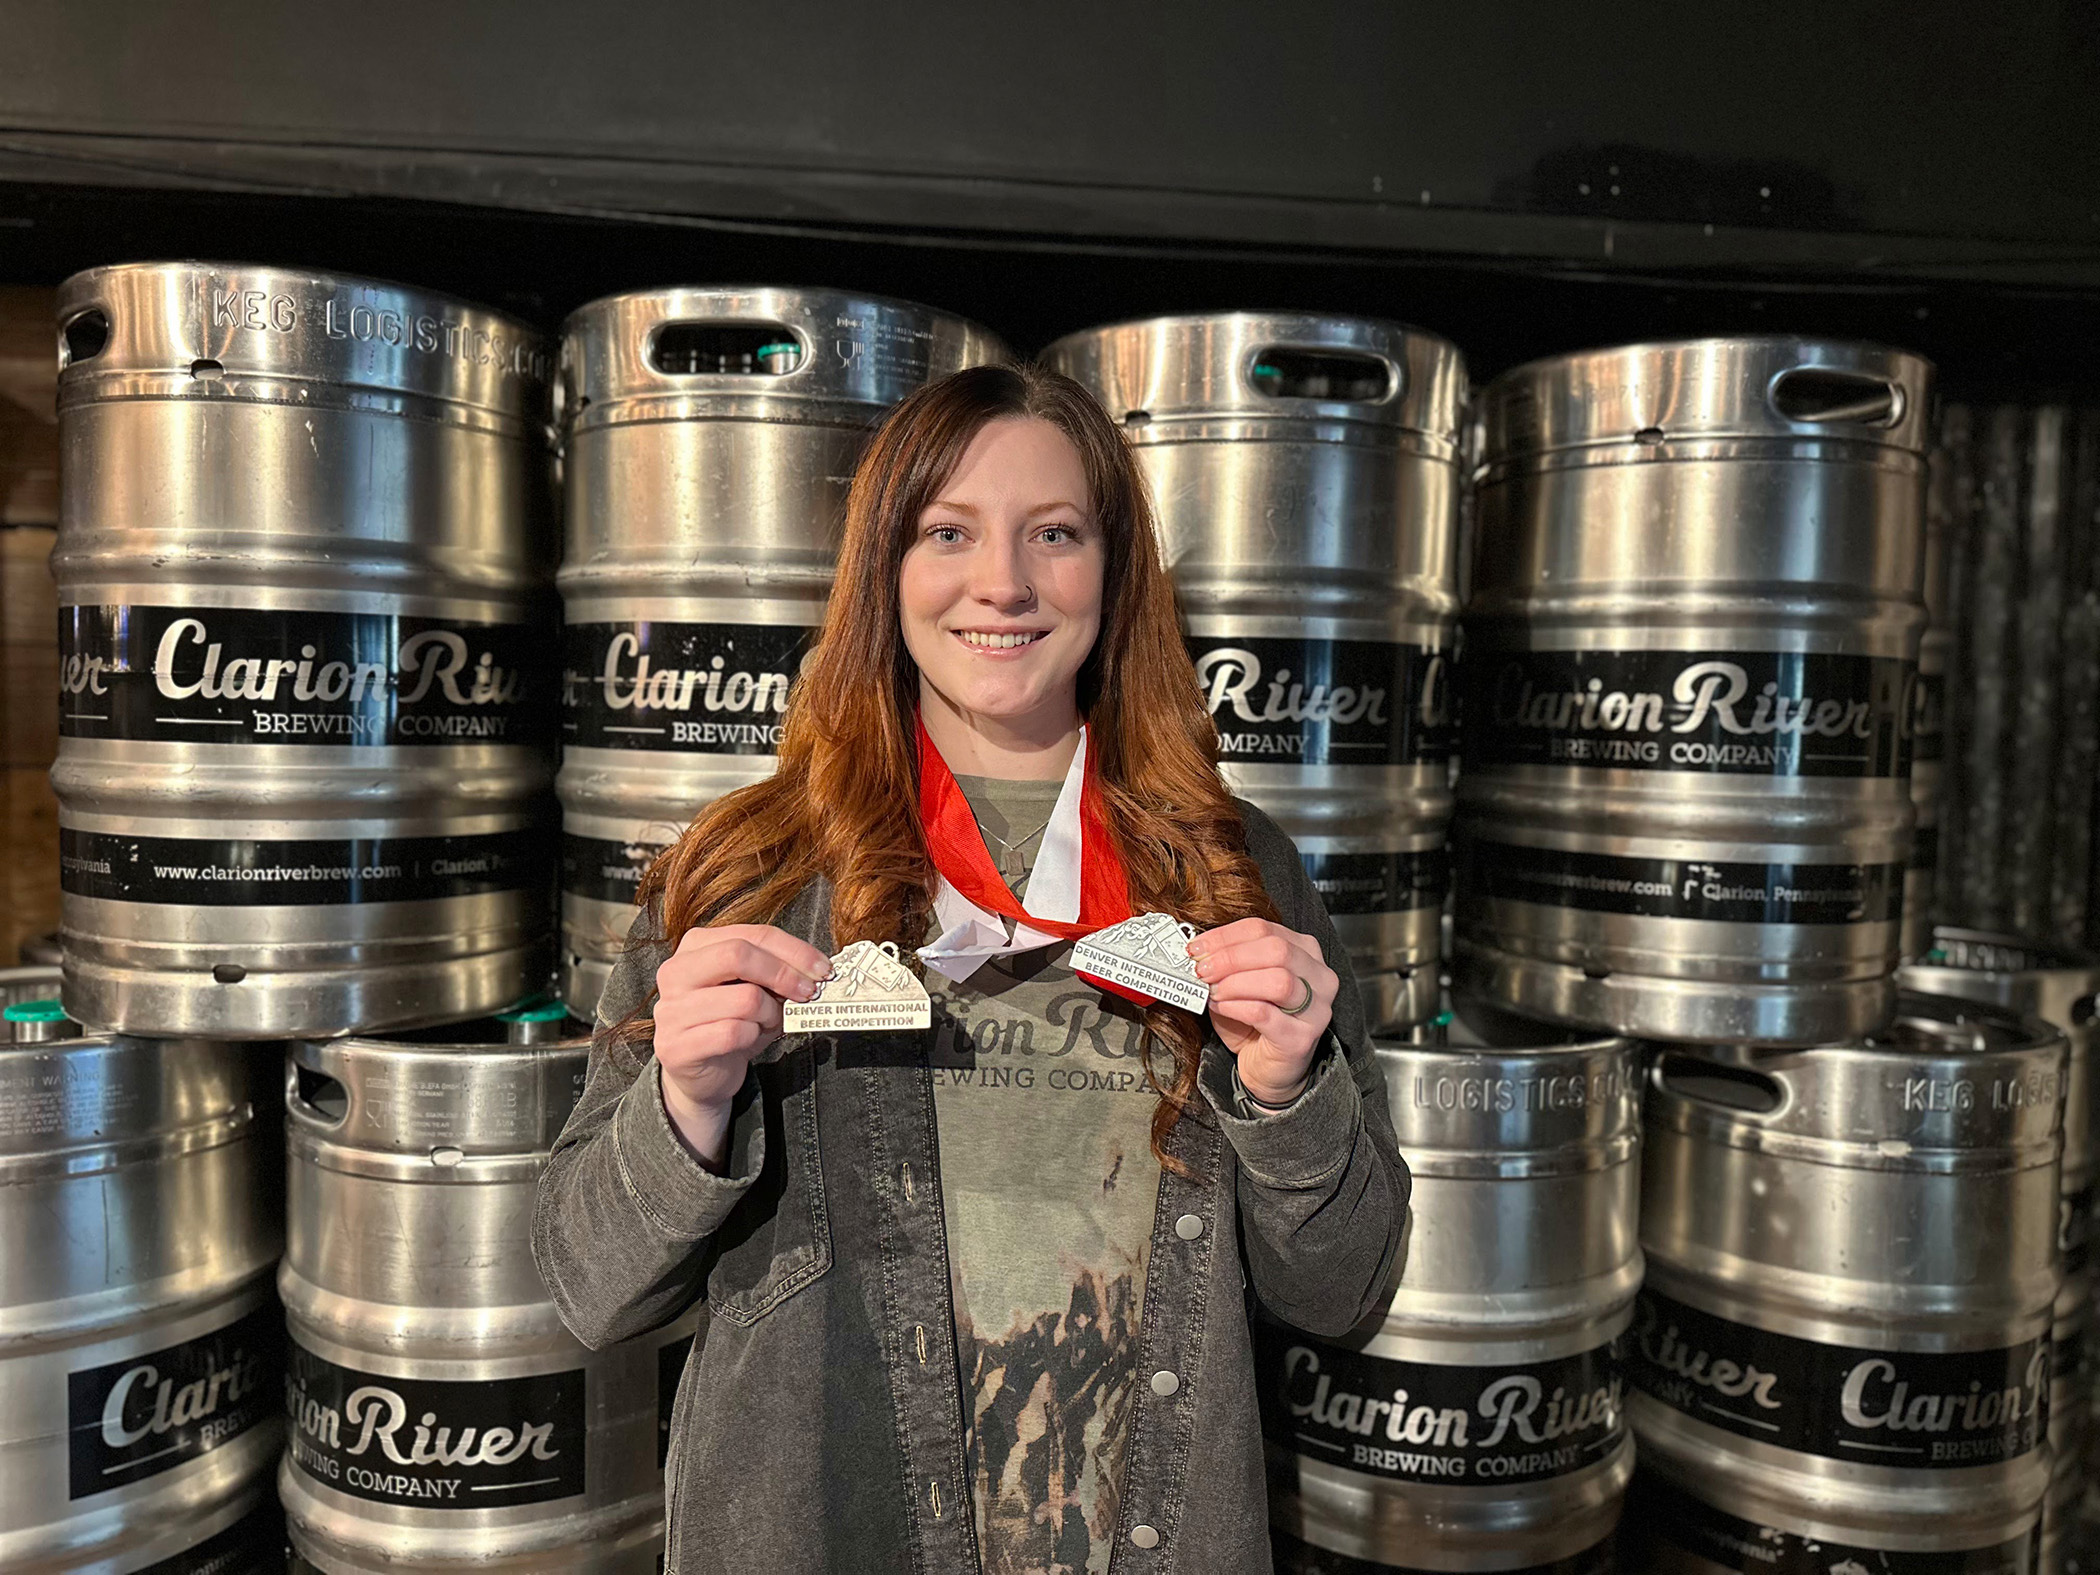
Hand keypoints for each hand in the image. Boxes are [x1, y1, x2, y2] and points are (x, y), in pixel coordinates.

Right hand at [653, 924, 831, 1165]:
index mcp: (695, 947)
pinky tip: (750, 1039)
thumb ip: (773, 970)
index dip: (793, 950)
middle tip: (808, 993)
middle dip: (783, 974)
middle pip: (738, 955)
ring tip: (769, 1022)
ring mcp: (671, 1010)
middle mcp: (675, 972)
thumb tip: (814, 969)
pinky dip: (753, 1037)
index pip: (751, 935)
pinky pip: (733, 1033)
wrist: (701, 1073)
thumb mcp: (751, 987)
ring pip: (744, 999)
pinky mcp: (676, 1046)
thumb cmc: (729, 1022)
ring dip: (770, 1014)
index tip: (822, 969)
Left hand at [1187, 918, 1337, 1105]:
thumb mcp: (1240, 982)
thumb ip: (1227, 963)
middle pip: (1276, 950)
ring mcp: (1316, 1009)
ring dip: (1235, 983)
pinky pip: (1265, 1013)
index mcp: (1305, 952)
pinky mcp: (1302, 1038)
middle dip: (1230, 957)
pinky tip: (1221, 1007)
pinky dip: (1236, 1007)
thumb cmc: (1255, 1023)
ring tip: (1213, 991)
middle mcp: (1319, 977)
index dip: (1226, 936)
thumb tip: (1198, 951)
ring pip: (1278, 981)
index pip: (1264, 929)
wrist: (1268, 1069)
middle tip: (1203, 969)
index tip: (1197, 947)